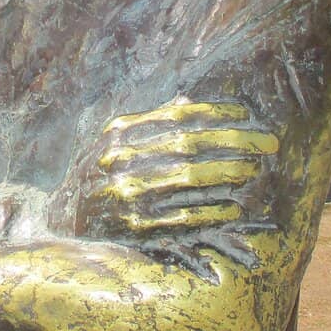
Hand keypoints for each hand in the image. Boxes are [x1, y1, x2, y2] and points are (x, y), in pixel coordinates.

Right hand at [77, 98, 278, 238]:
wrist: (62, 219)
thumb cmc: (97, 174)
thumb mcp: (113, 140)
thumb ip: (149, 122)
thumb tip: (187, 102)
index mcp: (119, 133)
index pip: (177, 116)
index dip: (216, 114)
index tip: (246, 116)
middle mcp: (121, 161)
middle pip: (190, 145)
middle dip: (235, 142)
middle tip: (268, 143)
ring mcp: (127, 195)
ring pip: (190, 180)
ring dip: (228, 174)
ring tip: (253, 170)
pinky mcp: (134, 228)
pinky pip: (183, 217)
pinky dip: (211, 211)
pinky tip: (233, 207)